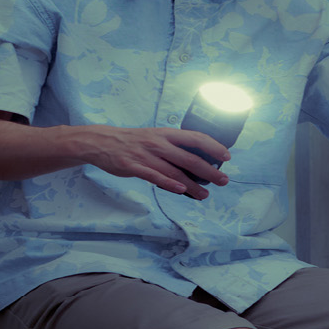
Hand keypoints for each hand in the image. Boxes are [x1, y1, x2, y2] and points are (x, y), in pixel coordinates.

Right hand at [76, 125, 229, 200]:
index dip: (213, 146)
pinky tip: (181, 190)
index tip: (226, 156)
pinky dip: (169, 183)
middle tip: (223, 180)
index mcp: (165, 134)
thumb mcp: (154, 137)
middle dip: (209, 170)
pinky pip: (154, 176)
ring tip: (205, 194)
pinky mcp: (134, 167)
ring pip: (175, 171)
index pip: (195, 137)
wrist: (102, 142)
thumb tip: (194, 161)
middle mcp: (158, 143)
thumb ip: (171, 147)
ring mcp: (146, 155)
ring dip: (192, 185)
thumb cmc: (132, 141)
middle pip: (189, 157)